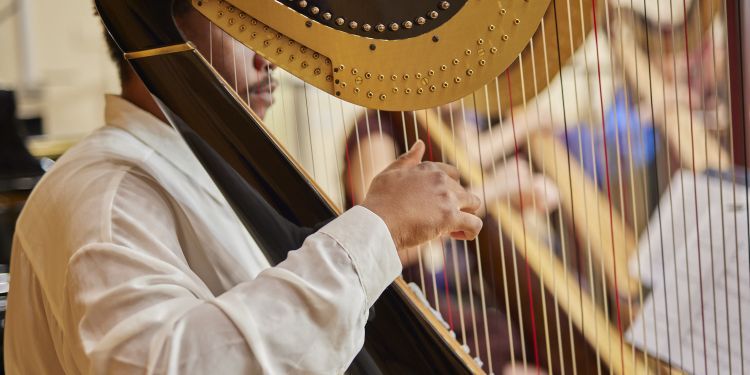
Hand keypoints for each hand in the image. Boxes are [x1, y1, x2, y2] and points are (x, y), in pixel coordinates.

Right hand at [361, 141, 482, 250]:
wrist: (377, 222)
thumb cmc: (379, 200)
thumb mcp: (390, 173)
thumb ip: (407, 159)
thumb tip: (420, 143)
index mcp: (428, 168)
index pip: (451, 174)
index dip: (448, 189)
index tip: (437, 203)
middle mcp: (440, 180)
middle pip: (463, 190)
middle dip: (456, 204)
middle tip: (440, 219)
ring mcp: (447, 198)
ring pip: (474, 203)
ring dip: (467, 215)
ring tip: (453, 229)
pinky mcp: (450, 218)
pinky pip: (475, 224)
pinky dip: (470, 231)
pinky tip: (457, 236)